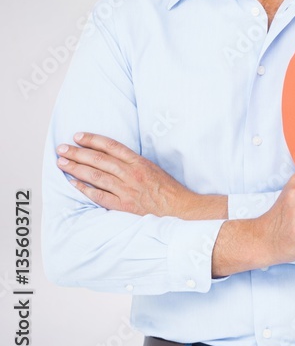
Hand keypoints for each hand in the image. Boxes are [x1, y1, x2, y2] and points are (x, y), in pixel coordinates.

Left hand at [55, 132, 222, 218]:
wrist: (180, 208)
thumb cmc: (168, 188)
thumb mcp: (154, 167)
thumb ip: (133, 162)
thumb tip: (112, 156)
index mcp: (140, 162)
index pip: (112, 147)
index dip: (93, 140)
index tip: (78, 136)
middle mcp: (131, 174)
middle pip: (99, 160)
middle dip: (78, 153)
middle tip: (62, 148)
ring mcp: (126, 190)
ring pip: (96, 176)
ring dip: (76, 168)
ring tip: (62, 162)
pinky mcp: (124, 205)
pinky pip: (100, 196)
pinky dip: (85, 189)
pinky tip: (74, 183)